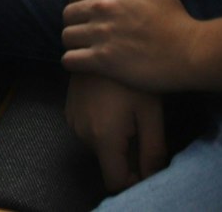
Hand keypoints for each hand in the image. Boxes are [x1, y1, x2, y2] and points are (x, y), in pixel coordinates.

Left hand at [61, 0, 199, 92]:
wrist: (191, 50)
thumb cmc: (172, 15)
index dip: (81, 3)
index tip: (91, 15)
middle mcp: (101, 7)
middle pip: (68, 14)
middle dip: (76, 23)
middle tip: (88, 33)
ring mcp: (100, 34)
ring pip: (66, 36)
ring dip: (74, 43)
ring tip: (87, 48)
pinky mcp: (103, 60)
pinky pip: (69, 59)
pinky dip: (72, 62)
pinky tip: (84, 63)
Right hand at [65, 72, 168, 191]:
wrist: (102, 40)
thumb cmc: (132, 77)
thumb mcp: (150, 114)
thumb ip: (152, 151)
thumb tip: (152, 178)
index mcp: (104, 138)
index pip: (116, 181)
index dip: (134, 181)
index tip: (147, 164)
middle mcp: (82, 134)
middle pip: (108, 163)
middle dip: (127, 157)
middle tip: (142, 129)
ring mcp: (72, 121)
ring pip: (99, 148)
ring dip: (115, 141)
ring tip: (129, 114)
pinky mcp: (69, 110)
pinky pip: (89, 132)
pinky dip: (103, 129)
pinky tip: (114, 106)